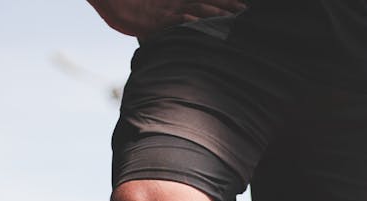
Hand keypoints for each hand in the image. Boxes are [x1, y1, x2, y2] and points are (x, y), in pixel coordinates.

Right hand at [86, 0, 246, 37]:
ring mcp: (172, 9)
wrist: (119, 4)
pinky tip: (205, 23)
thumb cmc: (139, 12)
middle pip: (209, 2)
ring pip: (200, 8)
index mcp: (181, 0)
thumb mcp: (162, 13)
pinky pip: (181, 19)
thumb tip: (185, 31)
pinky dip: (193, 20)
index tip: (243, 7)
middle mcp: (180, 2)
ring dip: (218, 12)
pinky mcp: (163, 18)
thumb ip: (175, 22)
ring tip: (235, 17)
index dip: (225, 1)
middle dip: (229, 6)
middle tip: (247, 12)